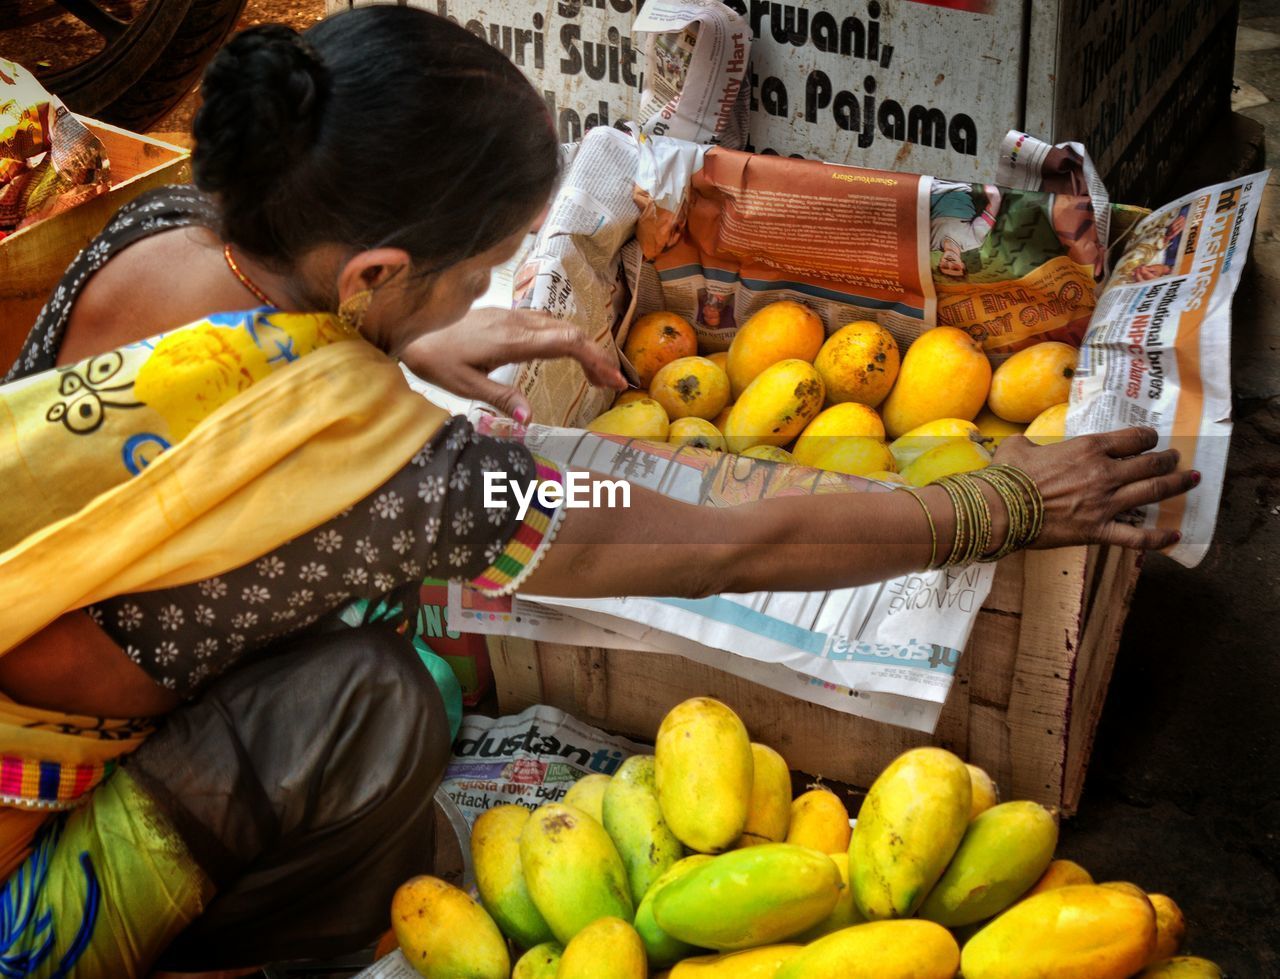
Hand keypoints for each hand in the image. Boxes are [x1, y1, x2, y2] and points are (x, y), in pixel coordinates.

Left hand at [399, 308, 626, 420]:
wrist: (408, 328)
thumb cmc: (434, 359)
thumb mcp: (465, 386)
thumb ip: (501, 399)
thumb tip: (531, 421)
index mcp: (511, 340)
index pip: (566, 342)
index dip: (595, 359)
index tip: (612, 381)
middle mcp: (516, 323)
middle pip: (571, 332)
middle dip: (597, 357)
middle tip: (613, 384)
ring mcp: (511, 316)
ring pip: (559, 326)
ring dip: (582, 347)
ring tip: (595, 374)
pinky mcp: (505, 316)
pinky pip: (545, 323)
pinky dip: (565, 339)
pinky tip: (566, 355)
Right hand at [992, 427, 1197, 549]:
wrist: (1001, 509)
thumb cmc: (1007, 476)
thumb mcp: (1017, 447)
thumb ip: (1029, 443)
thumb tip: (1023, 445)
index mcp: (1088, 448)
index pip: (1132, 438)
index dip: (1147, 437)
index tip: (1151, 439)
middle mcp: (1104, 473)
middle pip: (1150, 463)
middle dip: (1168, 459)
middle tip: (1176, 458)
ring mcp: (1105, 503)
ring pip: (1153, 491)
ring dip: (1176, 484)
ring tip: (1189, 480)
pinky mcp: (1099, 531)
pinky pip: (1137, 537)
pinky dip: (1159, 538)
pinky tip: (1175, 535)